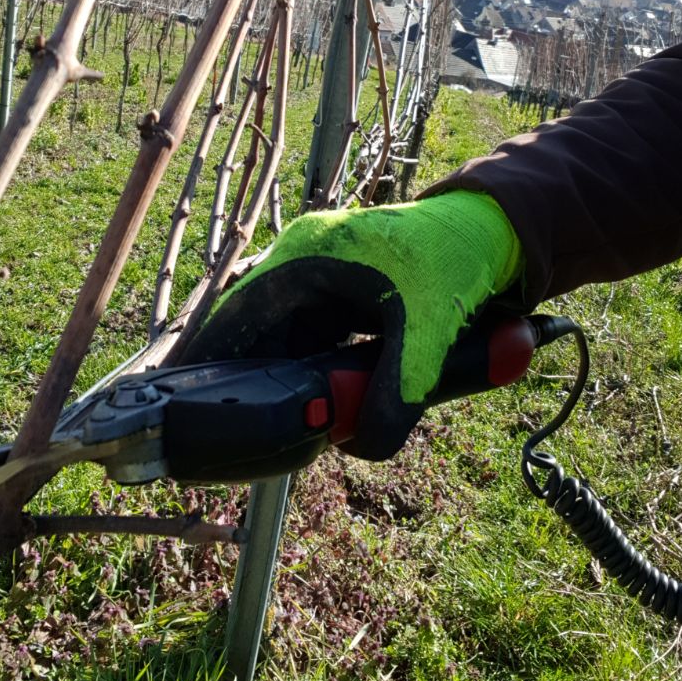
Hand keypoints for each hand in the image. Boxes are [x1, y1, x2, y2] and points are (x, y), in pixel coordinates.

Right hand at [179, 190, 522, 458]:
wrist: (491, 233)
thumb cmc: (453, 262)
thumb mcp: (427, 332)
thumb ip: (396, 392)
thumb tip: (364, 447)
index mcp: (303, 258)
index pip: (235, 318)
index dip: (210, 364)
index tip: (190, 409)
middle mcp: (299, 266)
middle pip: (257, 338)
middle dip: (258, 387)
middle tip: (249, 439)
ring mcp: (317, 282)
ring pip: (285, 346)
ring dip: (290, 385)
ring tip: (284, 431)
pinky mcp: (338, 298)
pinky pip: (311, 345)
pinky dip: (316, 376)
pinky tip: (322, 410)